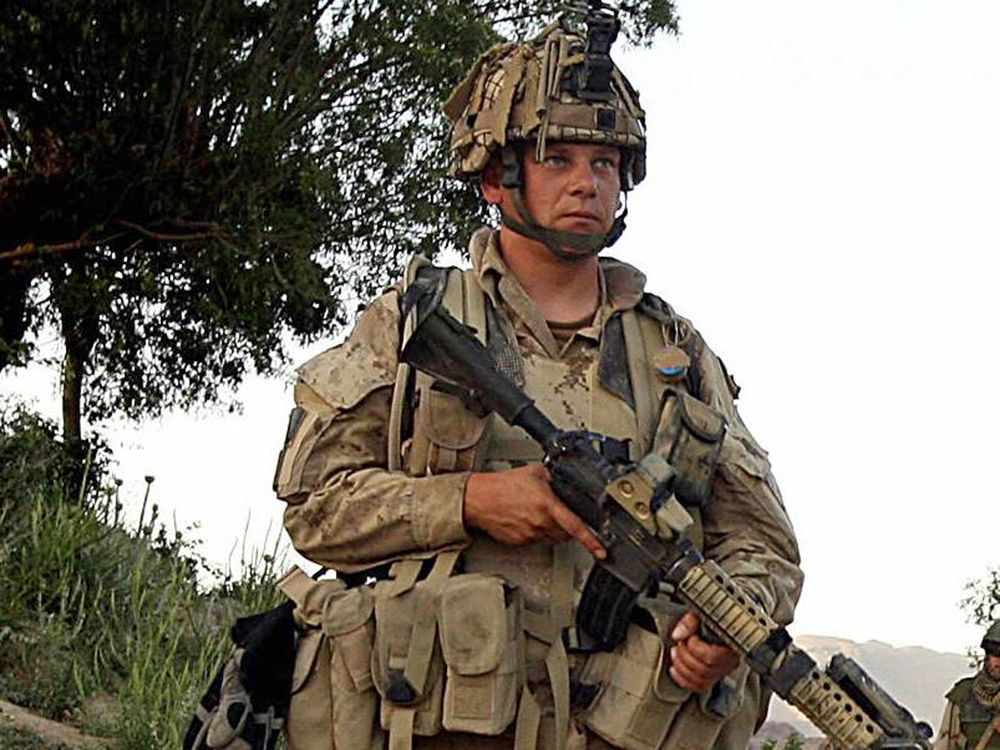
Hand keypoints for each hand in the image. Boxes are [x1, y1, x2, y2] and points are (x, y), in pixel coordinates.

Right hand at [464, 464, 605, 558]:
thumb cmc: (502, 485)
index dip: (592, 541)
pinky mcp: (520, 542)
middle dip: (566, 525)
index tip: (601, 550)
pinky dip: (536, 531)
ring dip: (551, 529)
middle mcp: (540, 523)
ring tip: (537, 512)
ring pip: (551, 538)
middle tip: (556, 512)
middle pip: (565, 533)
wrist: (479, 498)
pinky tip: (526, 518)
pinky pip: (536, 540)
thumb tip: (565, 480)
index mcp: (548, 506)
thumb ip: (554, 478)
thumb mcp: (535, 472)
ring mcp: (530, 535)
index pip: (576, 527)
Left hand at [669, 612, 740, 692]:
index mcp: (731, 645)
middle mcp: (729, 662)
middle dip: (685, 657)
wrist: (718, 619)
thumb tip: (677, 635)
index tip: (691, 637)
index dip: (695, 648)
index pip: (712, 656)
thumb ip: (690, 621)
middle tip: (680, 644)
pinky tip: (674, 670)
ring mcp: (721, 671)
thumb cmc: (713, 616)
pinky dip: (683, 680)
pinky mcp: (713, 676)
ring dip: (682, 668)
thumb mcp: (703, 612)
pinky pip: (698, 686)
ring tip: (675, 653)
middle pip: (704, 670)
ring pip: (701, 681)